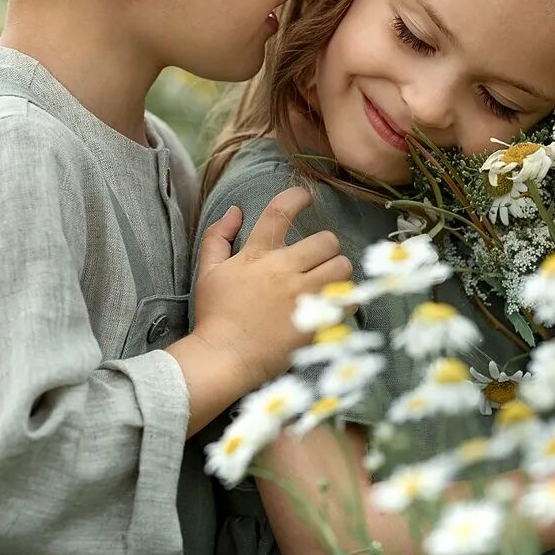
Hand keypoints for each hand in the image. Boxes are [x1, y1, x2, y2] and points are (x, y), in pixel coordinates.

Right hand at [190, 187, 352, 390]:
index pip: (280, 212)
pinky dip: (344, 300)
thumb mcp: (208, 272)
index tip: (307, 197)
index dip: (297, 196)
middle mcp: (283, 271)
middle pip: (326, 240)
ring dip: (338, 271)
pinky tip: (332, 304)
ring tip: (328, 280)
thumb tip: (235, 211)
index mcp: (256, 255)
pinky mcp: (316, 321)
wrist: (224, 358)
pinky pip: (347, 300)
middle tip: (318, 259)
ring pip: (342, 267)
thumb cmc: (215, 316)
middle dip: (325, 246)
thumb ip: (217, 237)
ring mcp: (302, 296)